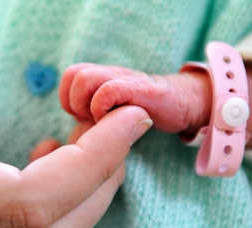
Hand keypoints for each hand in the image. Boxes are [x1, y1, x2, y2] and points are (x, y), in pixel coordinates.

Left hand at [59, 63, 211, 134]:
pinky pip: (109, 90)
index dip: (68, 99)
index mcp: (102, 77)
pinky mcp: (140, 89)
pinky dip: (103, 108)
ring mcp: (124, 79)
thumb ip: (95, 112)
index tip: (82, 118)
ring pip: (85, 78)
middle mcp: (110, 74)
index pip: (69, 76)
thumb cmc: (145, 109)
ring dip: (86, 105)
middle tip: (90, 120)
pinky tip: (115, 121)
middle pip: (72, 73)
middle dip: (74, 102)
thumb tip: (76, 130)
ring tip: (101, 120)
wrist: (182, 102)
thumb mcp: (115, 110)